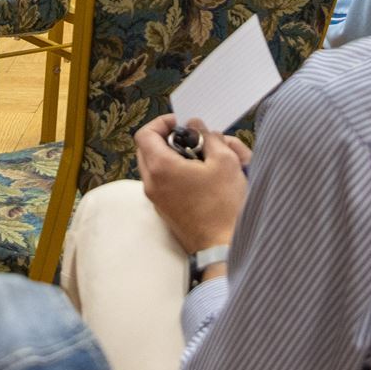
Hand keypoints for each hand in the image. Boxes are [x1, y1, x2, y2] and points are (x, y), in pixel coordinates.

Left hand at [133, 114, 251, 255]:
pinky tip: (197, 177)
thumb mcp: (225, 161)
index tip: (182, 125)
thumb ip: (208, 137)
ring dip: (170, 156)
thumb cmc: (224, 205)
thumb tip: (197, 126)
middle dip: (166, 139)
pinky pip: (160, 183)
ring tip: (198, 158)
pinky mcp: (163, 210)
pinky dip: (173, 174)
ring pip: (153, 167)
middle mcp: (152, 183)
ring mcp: (155, 199)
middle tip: (190, 139)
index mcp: (161, 168)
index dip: (162, 123)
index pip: (145, 134)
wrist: (221, 246)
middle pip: (146, 149)